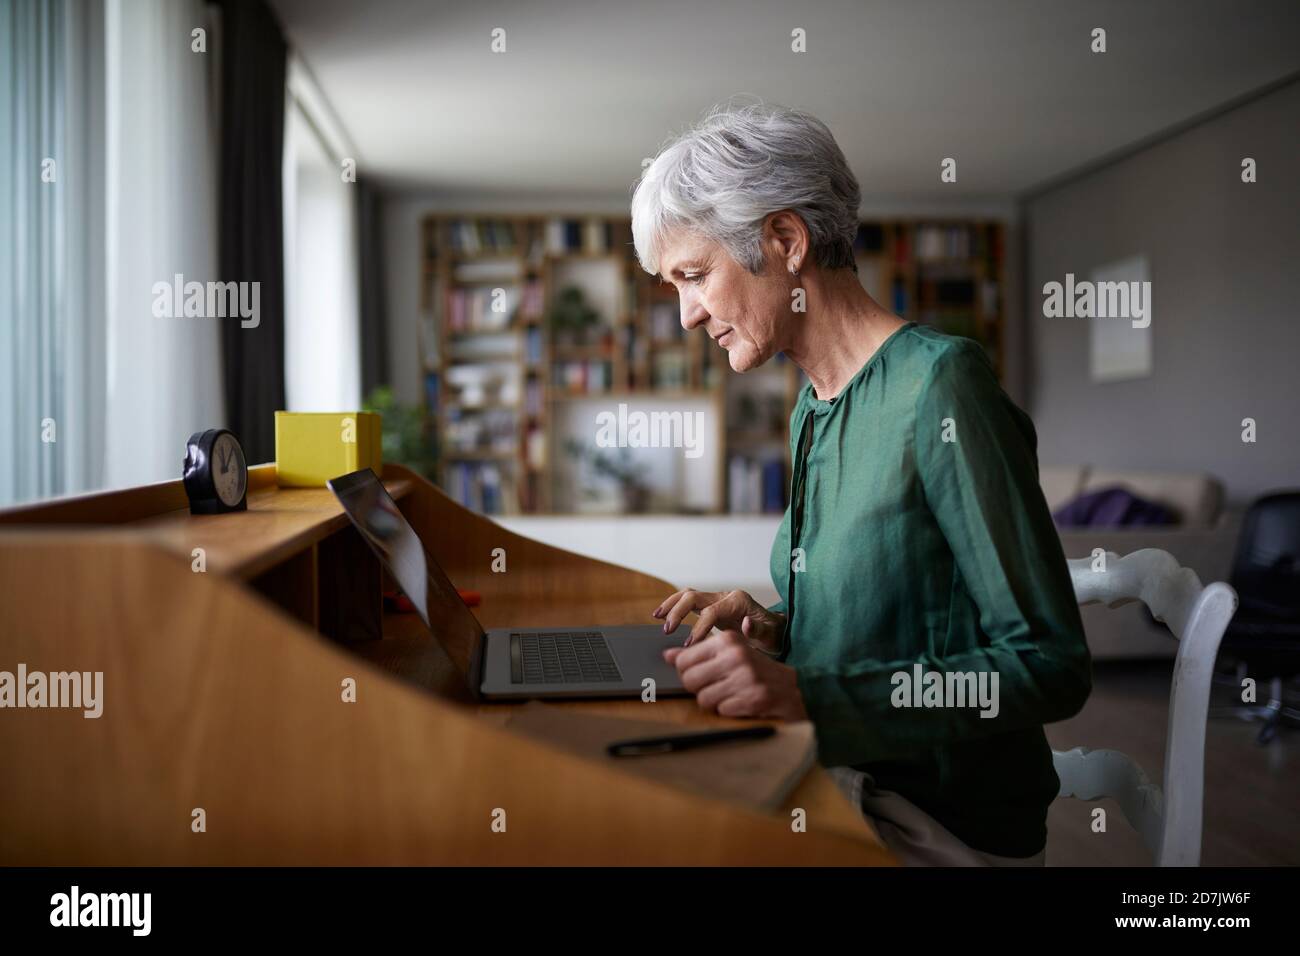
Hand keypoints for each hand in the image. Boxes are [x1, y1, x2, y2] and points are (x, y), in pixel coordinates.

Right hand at [652, 587, 785, 652]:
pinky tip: (662, 615)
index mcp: (738, 602)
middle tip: (668, 630)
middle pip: (694, 596)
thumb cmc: (773, 634)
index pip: (711, 611)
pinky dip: (674, 606)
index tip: (690, 645)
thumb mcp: (771, 636)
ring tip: (658, 618)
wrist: (776, 630)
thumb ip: (758, 630)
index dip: (699, 628)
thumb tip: (745, 624)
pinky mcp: (711, 606)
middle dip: (678, 612)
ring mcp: (717, 600)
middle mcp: (725, 597)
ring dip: (672, 605)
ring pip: (688, 595)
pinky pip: (689, 602)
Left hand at [663, 630, 807, 720]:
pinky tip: (740, 702)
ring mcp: (744, 678)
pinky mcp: (751, 699)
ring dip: (713, 701)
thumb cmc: (757, 670)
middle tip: (713, 686)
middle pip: (689, 680)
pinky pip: (721, 710)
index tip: (697, 674)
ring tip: (728, 694)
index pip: (684, 660)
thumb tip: (667, 656)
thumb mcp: (730, 653)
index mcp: (727, 641)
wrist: (793, 688)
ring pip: (703, 698)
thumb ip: (698, 653)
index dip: (686, 672)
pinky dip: (728, 710)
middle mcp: (735, 656)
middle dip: (697, 688)